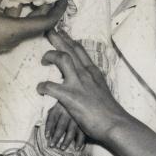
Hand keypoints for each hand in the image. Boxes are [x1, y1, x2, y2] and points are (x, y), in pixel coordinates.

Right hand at [0, 0, 69, 61]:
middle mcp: (18, 36)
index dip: (60, 6)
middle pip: (42, 21)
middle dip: (50, 4)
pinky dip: (18, 9)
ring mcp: (8, 37)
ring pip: (28, 21)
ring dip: (34, 6)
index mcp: (19, 30)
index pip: (49, 20)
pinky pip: (15, 22)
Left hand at [38, 28, 127, 143]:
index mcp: (93, 72)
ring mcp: (79, 83)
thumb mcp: (101, 90)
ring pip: (62, 59)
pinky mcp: (71, 96)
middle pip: (69, 49)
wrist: (115, 124)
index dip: (69, 40)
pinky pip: (51, 86)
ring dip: (50, 56)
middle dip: (57, 38)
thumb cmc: (109, 112)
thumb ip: (91, 84)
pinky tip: (40, 89)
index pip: (80, 50)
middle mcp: (86, 74)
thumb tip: (84, 84)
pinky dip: (43, 86)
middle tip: (47, 30)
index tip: (62, 33)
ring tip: (43, 60)